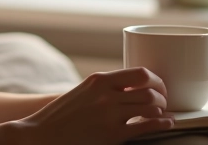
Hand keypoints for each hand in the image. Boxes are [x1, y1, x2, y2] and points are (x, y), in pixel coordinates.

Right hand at [15, 67, 174, 144]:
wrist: (41, 135)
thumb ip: (105, 88)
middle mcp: (106, 94)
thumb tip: (132, 89)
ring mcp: (110, 114)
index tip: (158, 86)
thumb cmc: (61, 116)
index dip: (156, 79)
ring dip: (161, 109)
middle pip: (149, 89)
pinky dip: (161, 123)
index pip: (139, 72)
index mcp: (99, 80)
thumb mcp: (83, 92)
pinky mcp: (112, 134)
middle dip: (162, 95)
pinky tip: (166, 123)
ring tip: (163, 113)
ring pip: (151, 105)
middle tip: (164, 101)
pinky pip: (146, 126)